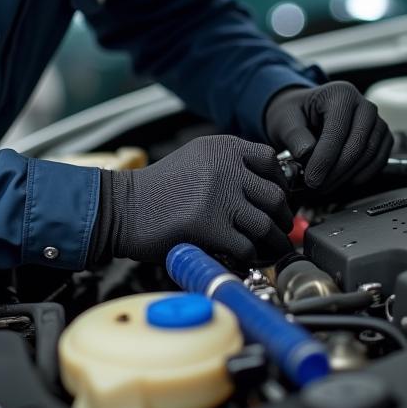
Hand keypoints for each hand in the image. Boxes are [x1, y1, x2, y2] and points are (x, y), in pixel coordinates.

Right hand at [104, 135, 292, 265]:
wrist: (122, 208)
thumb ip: (228, 165)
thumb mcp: (196, 159)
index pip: (270, 161)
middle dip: (283, 218)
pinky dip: (249, 257)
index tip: (279, 199)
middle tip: (281, 230)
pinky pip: (246, 247)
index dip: (280, 184)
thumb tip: (266, 187)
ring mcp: (219, 196)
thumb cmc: (157, 190)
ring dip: (273, 242)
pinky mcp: (211, 226)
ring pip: (266, 224)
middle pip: (275, 195)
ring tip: (270, 250)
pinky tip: (243, 259)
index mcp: (222, 148)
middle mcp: (225, 166)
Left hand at [264, 82, 392, 192]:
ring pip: (370, 154)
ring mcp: (377, 121)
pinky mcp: (382, 137)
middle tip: (317, 187)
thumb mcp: (286, 119)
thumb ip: (294, 135)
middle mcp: (364, 105)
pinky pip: (379, 160)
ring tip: (325, 185)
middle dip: (336, 171)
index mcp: (340, 94)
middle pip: (358, 144)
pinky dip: (362, 175)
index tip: (311, 179)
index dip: (325, 159)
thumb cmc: (296, 114)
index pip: (337, 130)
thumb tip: (306, 153)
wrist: (306, 114)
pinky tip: (342, 181)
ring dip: (347, 176)